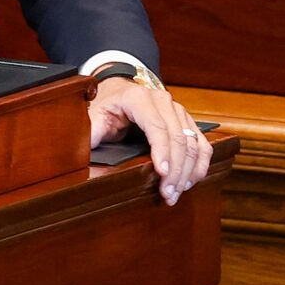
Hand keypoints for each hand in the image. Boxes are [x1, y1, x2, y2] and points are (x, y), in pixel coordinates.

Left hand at [89, 76, 209, 206]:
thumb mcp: (95, 115)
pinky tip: (191, 181)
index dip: (162, 151)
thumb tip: (82, 149)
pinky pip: (201, 143)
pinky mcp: (187, 121)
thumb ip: (90, 131)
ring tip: (176, 193)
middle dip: (175, 169)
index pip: (156, 126)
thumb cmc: (108, 106)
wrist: (121, 90)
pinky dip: (199, 163)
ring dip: (188, 171)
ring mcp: (177, 110)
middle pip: (178, 137)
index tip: (162, 174)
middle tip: (168, 194)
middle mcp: (162, 101)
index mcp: (139, 98)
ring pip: (192, 142)